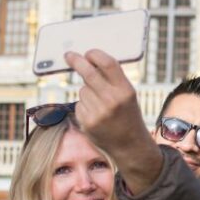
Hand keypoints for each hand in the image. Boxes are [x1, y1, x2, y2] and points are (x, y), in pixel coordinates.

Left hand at [66, 49, 162, 194]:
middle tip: (68, 55)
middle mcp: (112, 101)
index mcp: (125, 91)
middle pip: (88, 73)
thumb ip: (112, 80)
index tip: (88, 53)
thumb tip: (89, 61)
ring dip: (87, 92)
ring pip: (82, 90)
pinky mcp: (87, 123)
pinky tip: (96, 115)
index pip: (107, 63)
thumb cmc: (128, 116)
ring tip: (101, 106)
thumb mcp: (128, 96)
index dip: (95, 55)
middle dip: (76, 61)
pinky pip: (79, 104)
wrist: (130, 146)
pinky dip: (85, 106)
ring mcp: (98, 113)